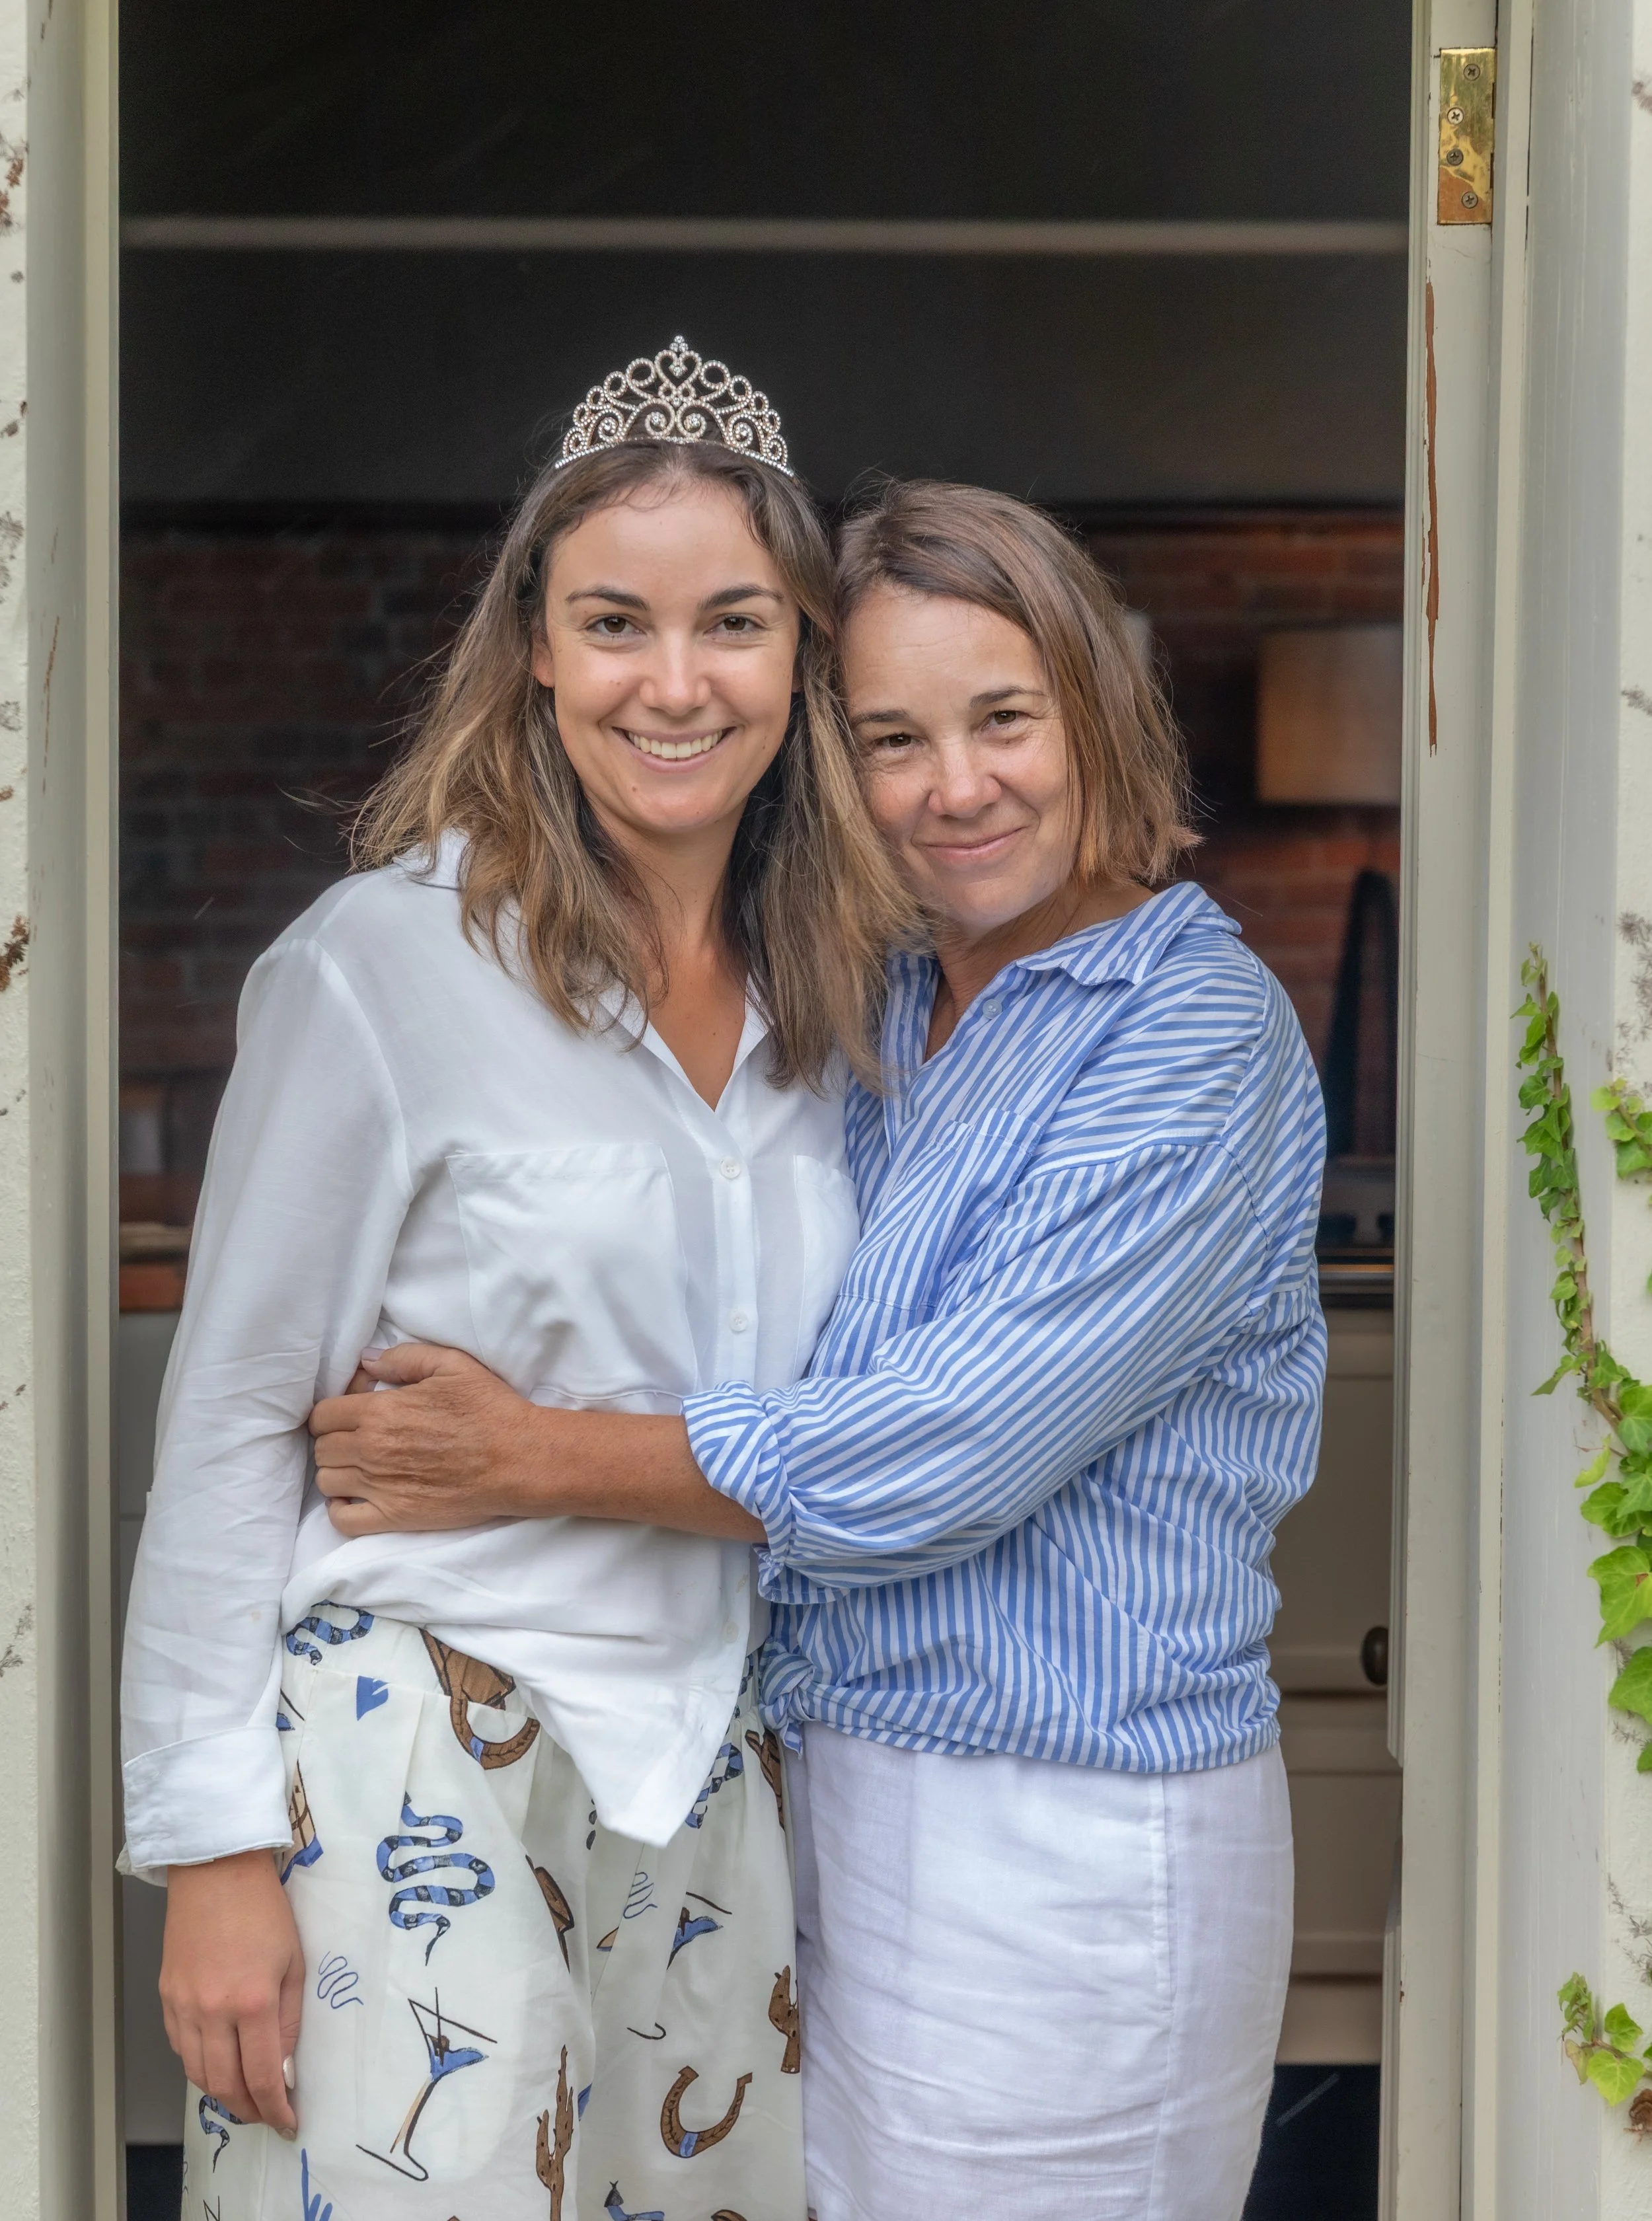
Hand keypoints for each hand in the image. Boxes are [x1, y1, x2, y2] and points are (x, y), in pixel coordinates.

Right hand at [161, 1850, 302, 2135]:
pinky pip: (181, 2047)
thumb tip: (285, 2067)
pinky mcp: (167, 1996)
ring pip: (198, 2073)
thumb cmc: (265, 1910)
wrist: (217, 1871)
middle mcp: (213, 2011)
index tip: (288, 2123)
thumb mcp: (294, 1962)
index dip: (276, 2109)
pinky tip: (218, 2062)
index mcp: (253, 2002)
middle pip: (224, 2085)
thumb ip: (289, 2020)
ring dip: (222, 2093)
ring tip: (244, 2096)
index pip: (262, 2076)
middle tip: (266, 2116)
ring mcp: (184, 2005)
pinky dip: (199, 2065)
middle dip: (248, 2109)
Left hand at [310, 1343, 549, 1536]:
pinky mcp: (395, 1517)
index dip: (331, 1413)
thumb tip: (367, 1362)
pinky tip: (355, 1498)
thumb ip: (405, 1358)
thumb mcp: (452, 1365)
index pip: (322, 1415)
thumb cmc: (490, 1410)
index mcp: (380, 1411)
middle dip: (334, 1441)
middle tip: (358, 1439)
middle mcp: (372, 1450)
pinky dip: (340, 1510)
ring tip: (359, 1467)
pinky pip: (343, 1520)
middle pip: (322, 1448)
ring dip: (337, 1472)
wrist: (519, 1459)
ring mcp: (381, 1487)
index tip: (349, 1415)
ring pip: (327, 1481)